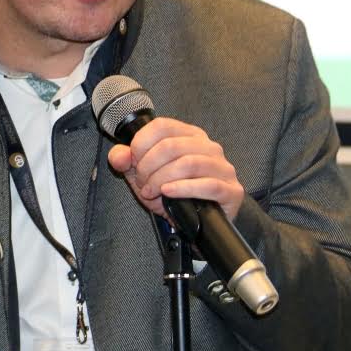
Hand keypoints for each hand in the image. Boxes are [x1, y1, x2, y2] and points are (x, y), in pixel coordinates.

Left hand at [106, 116, 243, 220]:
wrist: (195, 224)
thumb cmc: (171, 194)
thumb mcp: (142, 175)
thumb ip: (125, 161)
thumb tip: (119, 155)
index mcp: (189, 135)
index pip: (161, 126)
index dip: (141, 145)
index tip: (134, 163)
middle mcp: (208, 146)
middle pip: (171, 146)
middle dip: (148, 167)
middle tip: (142, 183)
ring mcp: (223, 167)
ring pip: (188, 163)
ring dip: (161, 179)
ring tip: (152, 192)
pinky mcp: (231, 190)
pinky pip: (208, 185)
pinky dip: (183, 189)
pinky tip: (169, 193)